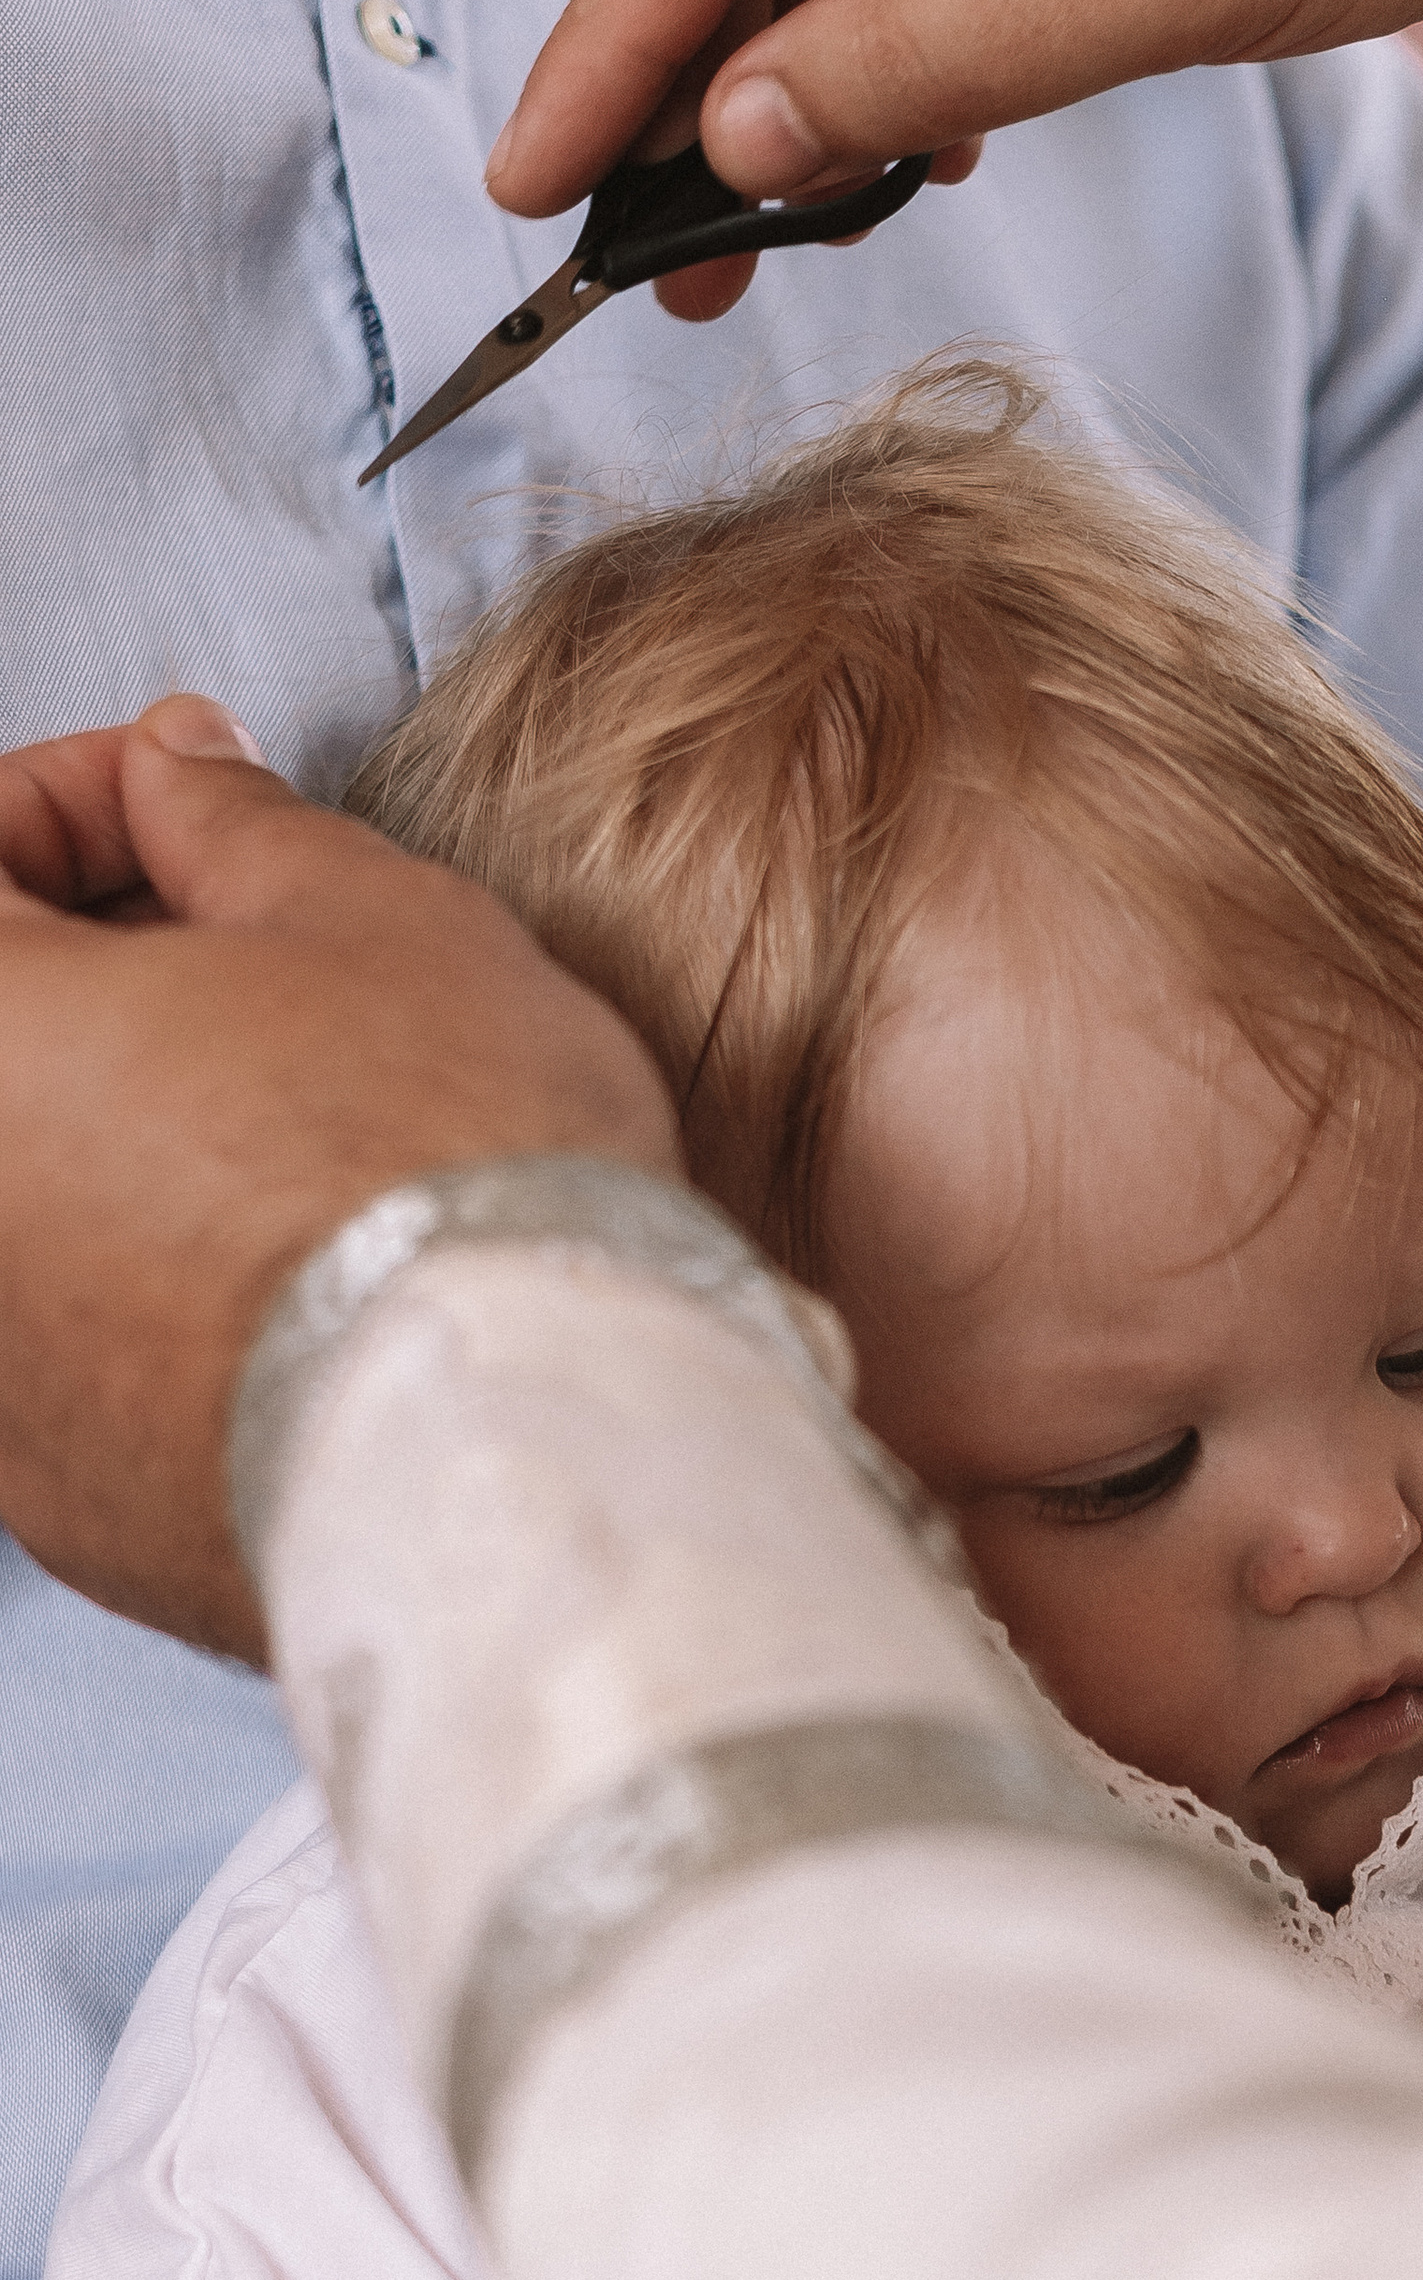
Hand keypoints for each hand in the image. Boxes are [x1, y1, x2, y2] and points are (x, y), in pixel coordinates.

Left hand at [0, 704, 676, 1659]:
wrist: (514, 1454)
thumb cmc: (441, 1162)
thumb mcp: (372, 915)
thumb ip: (232, 825)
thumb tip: (177, 775)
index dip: (80, 798)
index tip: (192, 804)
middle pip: (5, 1043)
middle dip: (106, 977)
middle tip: (262, 959)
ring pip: (39, 1207)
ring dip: (137, 1139)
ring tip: (306, 1134)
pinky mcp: (58, 1505)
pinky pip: (83, 1357)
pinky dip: (162, 1297)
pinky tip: (304, 1284)